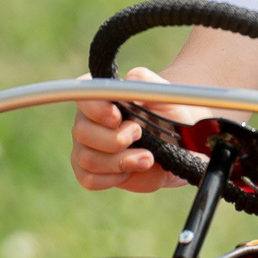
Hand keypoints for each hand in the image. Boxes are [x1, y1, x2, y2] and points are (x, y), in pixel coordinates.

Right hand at [69, 68, 190, 193]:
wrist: (175, 145)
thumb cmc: (166, 115)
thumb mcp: (163, 94)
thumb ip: (146, 81)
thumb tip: (130, 78)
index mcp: (98, 96)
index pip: (83, 97)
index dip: (96, 108)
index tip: (117, 116)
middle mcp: (86, 121)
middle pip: (82, 132)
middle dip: (114, 139)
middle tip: (139, 134)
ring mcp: (85, 147)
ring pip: (87, 159)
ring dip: (119, 161)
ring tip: (147, 158)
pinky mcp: (91, 172)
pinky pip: (88, 180)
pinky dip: (111, 178)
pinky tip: (131, 170)